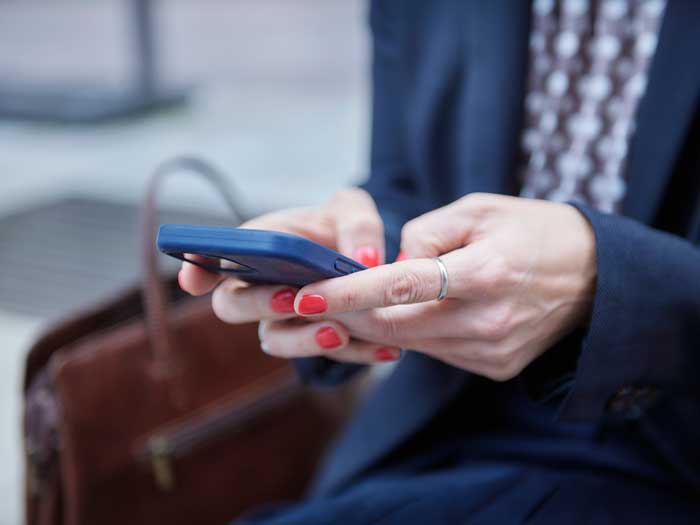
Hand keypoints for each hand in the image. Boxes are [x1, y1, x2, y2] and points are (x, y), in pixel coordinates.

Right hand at [178, 188, 403, 362]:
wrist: (368, 259)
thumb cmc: (343, 229)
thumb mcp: (353, 213)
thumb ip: (357, 225)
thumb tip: (364, 258)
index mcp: (259, 246)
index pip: (214, 257)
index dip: (197, 269)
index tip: (195, 281)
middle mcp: (260, 287)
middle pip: (233, 306)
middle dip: (259, 304)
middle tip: (292, 299)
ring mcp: (283, 320)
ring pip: (274, 340)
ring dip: (302, 340)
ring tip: (341, 332)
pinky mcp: (313, 341)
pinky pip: (322, 357)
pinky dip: (354, 354)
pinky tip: (387, 349)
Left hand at [266, 194, 596, 379]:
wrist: (597, 277)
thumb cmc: (534, 231)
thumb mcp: (479, 208)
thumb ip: (424, 232)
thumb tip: (387, 265)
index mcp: (486, 273)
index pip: (401, 286)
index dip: (348, 292)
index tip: (306, 294)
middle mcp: (488, 322)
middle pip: (394, 327)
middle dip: (347, 315)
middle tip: (314, 299)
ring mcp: (492, 353)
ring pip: (410, 344)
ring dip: (377, 325)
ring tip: (357, 301)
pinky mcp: (495, 369)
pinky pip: (436, 351)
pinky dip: (414, 333)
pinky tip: (412, 312)